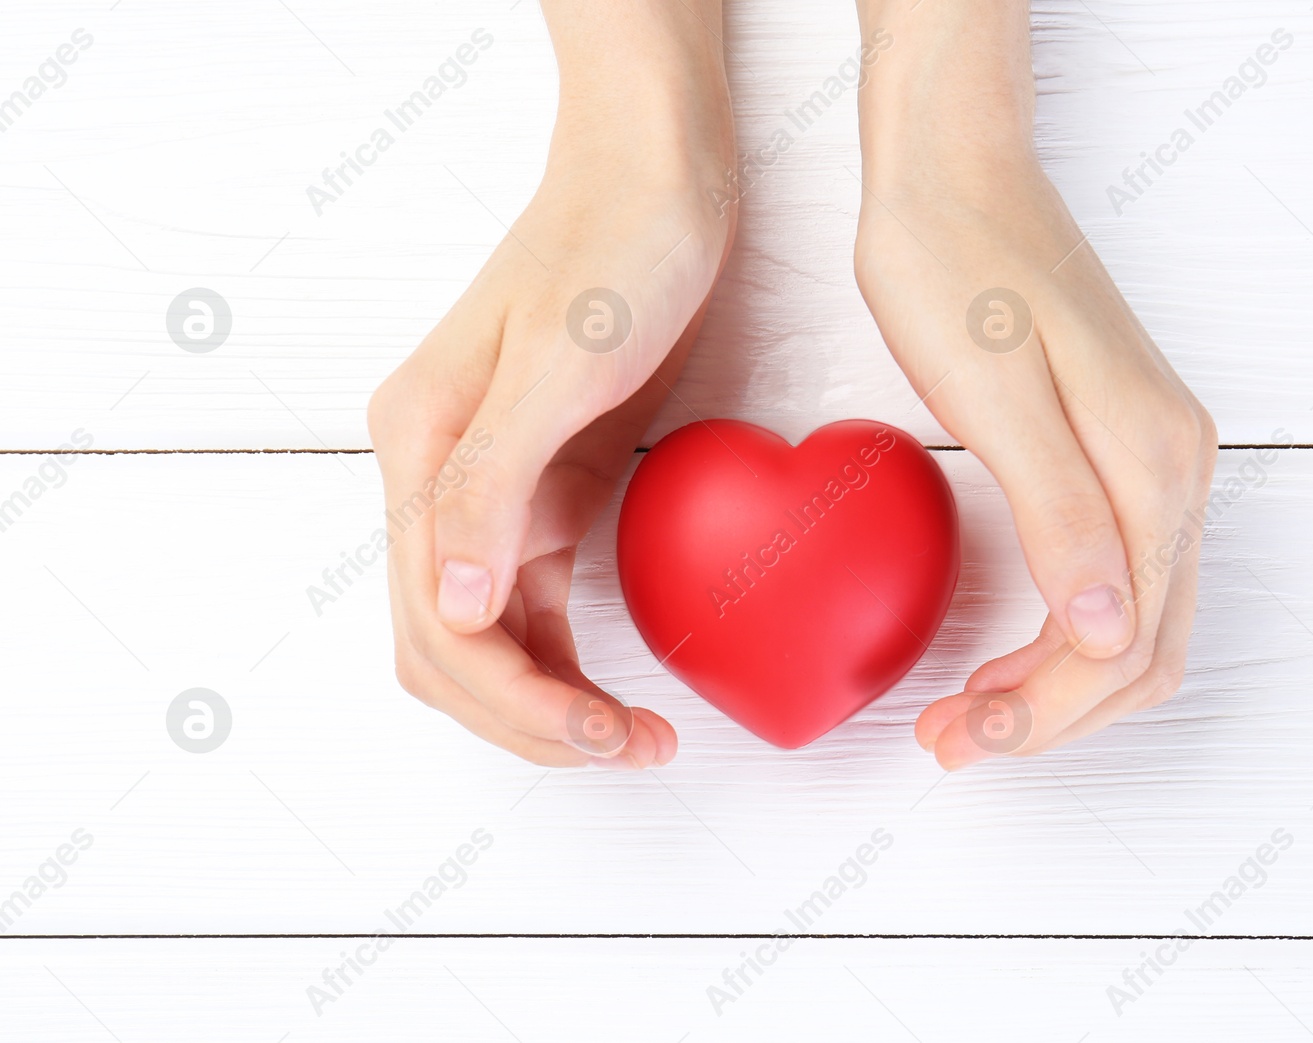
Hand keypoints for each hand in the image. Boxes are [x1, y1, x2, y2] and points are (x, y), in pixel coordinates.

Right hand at [367, 16, 734, 767]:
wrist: (660, 174)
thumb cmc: (615, 243)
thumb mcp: (558, 363)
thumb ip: (490, 486)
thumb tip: (449, 609)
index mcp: (418, 450)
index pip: (438, 625)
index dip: (516, 701)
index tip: (605, 735)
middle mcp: (437, 476)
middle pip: (452, 648)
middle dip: (531, 718)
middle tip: (634, 749)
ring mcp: (491, 484)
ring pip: (491, 636)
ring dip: (550, 701)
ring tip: (638, 738)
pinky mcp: (548, 481)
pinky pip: (539, 599)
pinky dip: (569, 654)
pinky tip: (620, 681)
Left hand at [852, 1, 1216, 768]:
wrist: (954, 168)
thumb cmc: (953, 263)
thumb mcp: (994, 390)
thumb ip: (1060, 514)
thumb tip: (1106, 632)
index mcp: (1151, 461)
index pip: (1124, 641)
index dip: (1046, 710)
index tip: (959, 735)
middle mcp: (1177, 466)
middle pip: (1145, 646)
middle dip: (1055, 714)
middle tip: (953, 741)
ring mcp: (1160, 454)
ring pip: (1141, 619)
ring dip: (1067, 684)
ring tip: (973, 712)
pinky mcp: (1125, 443)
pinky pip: (1124, 572)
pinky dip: (1072, 633)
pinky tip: (1011, 646)